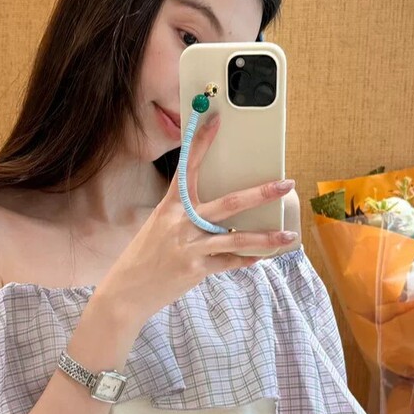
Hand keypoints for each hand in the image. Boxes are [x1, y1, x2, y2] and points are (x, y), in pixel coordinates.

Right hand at [97, 111, 298, 320]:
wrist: (126, 291)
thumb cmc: (144, 257)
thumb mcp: (158, 228)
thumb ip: (185, 217)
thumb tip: (220, 214)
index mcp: (170, 207)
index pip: (187, 168)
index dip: (200, 143)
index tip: (215, 121)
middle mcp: (181, 223)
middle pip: (229, 203)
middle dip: (261, 193)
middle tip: (286, 184)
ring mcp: (190, 247)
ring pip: (237, 238)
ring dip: (266, 238)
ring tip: (288, 234)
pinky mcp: (196, 269)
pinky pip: (229, 262)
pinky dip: (246, 260)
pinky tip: (261, 257)